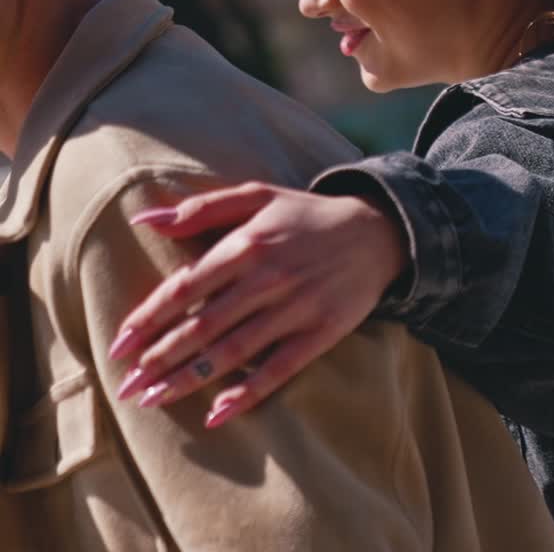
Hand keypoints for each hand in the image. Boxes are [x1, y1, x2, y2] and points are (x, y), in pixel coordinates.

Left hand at [108, 182, 408, 427]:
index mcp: (249, 243)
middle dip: (159, 359)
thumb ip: (202, 207)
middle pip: (203, 325)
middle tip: (125, 387)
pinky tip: (216, 413)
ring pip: (233, 350)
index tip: (118, 346)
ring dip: (188, 379)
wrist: (379, 230)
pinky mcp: (322, 331)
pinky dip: (247, 392)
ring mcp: (298, 306)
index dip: (148, 318)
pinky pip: (279, 368)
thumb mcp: (259, 196)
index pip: (186, 286)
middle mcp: (270, 277)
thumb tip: (145, 217)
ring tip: (153, 399)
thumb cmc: (307, 215)